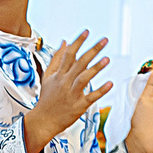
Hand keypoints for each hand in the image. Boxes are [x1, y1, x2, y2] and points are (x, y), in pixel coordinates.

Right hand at [23, 32, 112, 152]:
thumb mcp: (48, 77)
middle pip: (79, 63)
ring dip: (96, 68)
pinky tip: (109, 83)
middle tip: (104, 41)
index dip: (78, 42)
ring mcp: (72, 94)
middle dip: (92, 50)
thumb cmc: (46, 99)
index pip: (68, 54)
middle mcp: (65, 82)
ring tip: (107, 59)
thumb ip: (56, 59)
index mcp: (58, 75)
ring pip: (84, 78)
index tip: (87, 32)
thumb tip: (64, 42)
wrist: (43, 120)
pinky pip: (91, 97)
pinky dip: (100, 90)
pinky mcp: (79, 106)